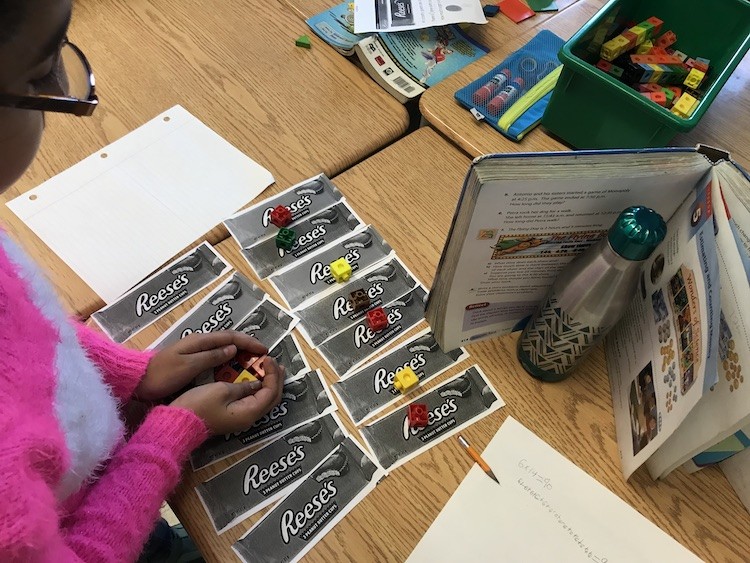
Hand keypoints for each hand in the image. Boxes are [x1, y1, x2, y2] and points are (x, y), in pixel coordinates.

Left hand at [137, 331, 268, 400]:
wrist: (138, 382)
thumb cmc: (163, 374)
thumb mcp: (189, 366)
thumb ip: (212, 356)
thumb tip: (233, 349)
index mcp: (200, 341)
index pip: (231, 337)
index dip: (249, 342)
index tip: (264, 351)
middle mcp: (199, 343)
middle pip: (229, 341)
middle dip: (247, 347)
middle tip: (262, 358)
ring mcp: (195, 352)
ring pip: (223, 349)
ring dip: (239, 354)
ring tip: (252, 364)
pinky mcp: (191, 362)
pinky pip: (216, 358)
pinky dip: (228, 361)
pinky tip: (232, 370)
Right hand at [170, 356, 285, 434]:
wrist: (179, 423)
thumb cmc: (199, 405)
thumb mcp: (221, 390)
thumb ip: (243, 386)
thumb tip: (257, 383)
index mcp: (249, 412)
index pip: (270, 392)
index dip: (272, 374)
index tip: (269, 358)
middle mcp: (250, 418)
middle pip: (271, 398)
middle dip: (276, 379)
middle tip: (276, 363)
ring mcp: (242, 419)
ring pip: (264, 401)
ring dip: (268, 384)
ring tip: (269, 369)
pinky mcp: (234, 417)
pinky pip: (253, 402)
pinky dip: (258, 390)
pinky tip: (255, 380)